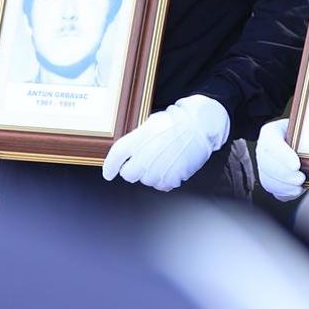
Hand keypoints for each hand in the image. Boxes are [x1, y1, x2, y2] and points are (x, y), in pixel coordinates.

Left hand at [101, 95, 229, 191]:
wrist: (199, 127)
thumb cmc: (177, 123)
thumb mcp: (150, 125)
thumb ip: (137, 141)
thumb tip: (130, 153)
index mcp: (137, 140)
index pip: (116, 157)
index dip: (110, 167)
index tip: (109, 174)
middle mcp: (144, 157)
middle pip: (128, 174)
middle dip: (133, 170)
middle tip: (144, 162)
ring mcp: (157, 170)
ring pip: (145, 181)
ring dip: (151, 174)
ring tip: (163, 160)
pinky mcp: (170, 179)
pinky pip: (161, 185)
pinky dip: (164, 179)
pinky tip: (172, 166)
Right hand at [255, 118, 305, 201]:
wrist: (297, 141)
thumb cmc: (302, 133)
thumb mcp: (306, 126)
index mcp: (270, 132)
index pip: (271, 142)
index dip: (283, 156)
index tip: (296, 165)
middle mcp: (263, 149)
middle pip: (267, 164)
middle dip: (285, 174)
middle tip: (301, 178)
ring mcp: (264, 166)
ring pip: (268, 179)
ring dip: (284, 186)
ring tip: (299, 187)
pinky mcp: (269, 179)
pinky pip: (273, 189)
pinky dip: (284, 193)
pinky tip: (296, 191)